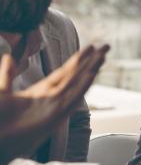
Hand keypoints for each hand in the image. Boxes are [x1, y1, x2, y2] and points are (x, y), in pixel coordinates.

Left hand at [0, 45, 108, 164]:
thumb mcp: (2, 93)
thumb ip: (7, 75)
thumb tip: (8, 57)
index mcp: (42, 91)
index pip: (65, 71)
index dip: (78, 59)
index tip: (90, 47)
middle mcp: (53, 98)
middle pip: (76, 74)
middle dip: (91, 60)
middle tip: (106, 47)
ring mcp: (56, 107)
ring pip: (77, 84)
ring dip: (90, 69)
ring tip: (102, 56)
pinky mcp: (55, 117)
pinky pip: (72, 99)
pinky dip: (82, 87)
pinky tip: (91, 75)